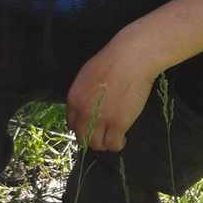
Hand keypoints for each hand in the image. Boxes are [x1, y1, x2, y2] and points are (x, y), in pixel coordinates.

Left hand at [66, 37, 156, 151]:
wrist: (130, 58)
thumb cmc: (111, 61)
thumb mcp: (87, 76)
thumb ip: (83, 93)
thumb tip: (86, 105)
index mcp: (74, 99)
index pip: (71, 124)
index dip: (82, 128)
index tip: (91, 127)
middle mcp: (83, 112)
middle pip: (82, 138)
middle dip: (92, 139)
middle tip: (103, 135)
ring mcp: (100, 119)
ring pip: (97, 144)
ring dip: (104, 143)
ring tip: (113, 137)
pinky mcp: (118, 124)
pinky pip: (113, 144)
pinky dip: (118, 144)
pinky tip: (123, 137)